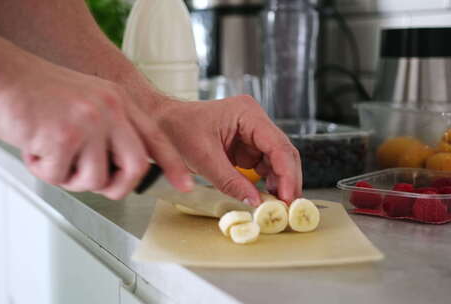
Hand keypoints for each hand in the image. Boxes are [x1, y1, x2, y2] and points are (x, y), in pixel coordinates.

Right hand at [0, 56, 191, 199]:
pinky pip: (59, 176)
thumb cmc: (37, 93)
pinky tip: (34, 147)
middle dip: (118, 187)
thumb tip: (118, 170)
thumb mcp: (87, 101)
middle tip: (98, 185)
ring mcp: (89, 121)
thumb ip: (109, 130)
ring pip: (94, 179)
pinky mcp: (63, 135)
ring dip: (70, 177)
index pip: (156, 137)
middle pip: (136, 166)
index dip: (173, 164)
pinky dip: (43, 170)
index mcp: (119, 101)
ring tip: (52, 154)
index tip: (185, 184)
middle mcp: (110, 109)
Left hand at [157, 96, 301, 205]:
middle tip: (289, 206)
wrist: (160, 123)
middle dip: (287, 180)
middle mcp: (254, 120)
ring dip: (279, 182)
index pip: (278, 145)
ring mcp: (251, 132)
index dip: (287, 174)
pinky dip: (266, 182)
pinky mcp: (246, 145)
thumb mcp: (204, 159)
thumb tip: (255, 203)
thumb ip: (231, 182)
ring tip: (278, 205)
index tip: (288, 197)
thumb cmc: (176, 130)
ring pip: (276, 160)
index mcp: (247, 113)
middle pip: (283, 152)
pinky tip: (266, 196)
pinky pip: (263, 164)